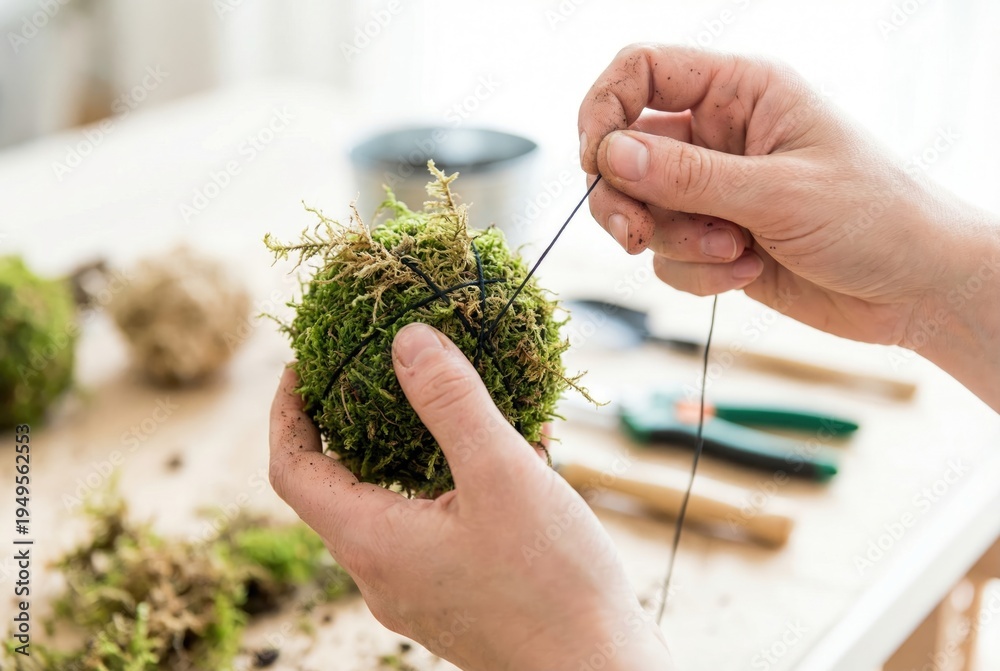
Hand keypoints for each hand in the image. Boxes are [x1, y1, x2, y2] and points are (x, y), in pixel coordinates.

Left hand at [269, 323, 671, 670]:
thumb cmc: (552, 583)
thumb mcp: (501, 476)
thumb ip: (451, 403)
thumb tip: (407, 341)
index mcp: (371, 542)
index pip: (292, 469)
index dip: (288, 412)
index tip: (305, 365)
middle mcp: (381, 573)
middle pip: (338, 487)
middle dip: (350, 425)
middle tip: (374, 374)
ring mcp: (417, 590)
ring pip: (392, 505)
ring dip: (408, 451)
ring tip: (447, 404)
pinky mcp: (454, 598)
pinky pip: (434, 526)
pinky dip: (451, 482)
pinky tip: (509, 455)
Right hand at [578, 44, 999, 408]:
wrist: (919, 289)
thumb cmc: (876, 218)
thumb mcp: (779, 193)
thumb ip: (688, 176)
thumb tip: (609, 154)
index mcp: (741, 91)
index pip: (641, 72)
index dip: (604, 109)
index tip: (596, 161)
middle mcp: (719, 135)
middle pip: (625, 150)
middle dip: (624, 197)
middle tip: (634, 235)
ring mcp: (715, 191)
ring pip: (643, 211)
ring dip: (677, 243)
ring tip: (733, 252)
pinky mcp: (715, 240)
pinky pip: (668, 257)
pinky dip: (697, 273)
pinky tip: (747, 272)